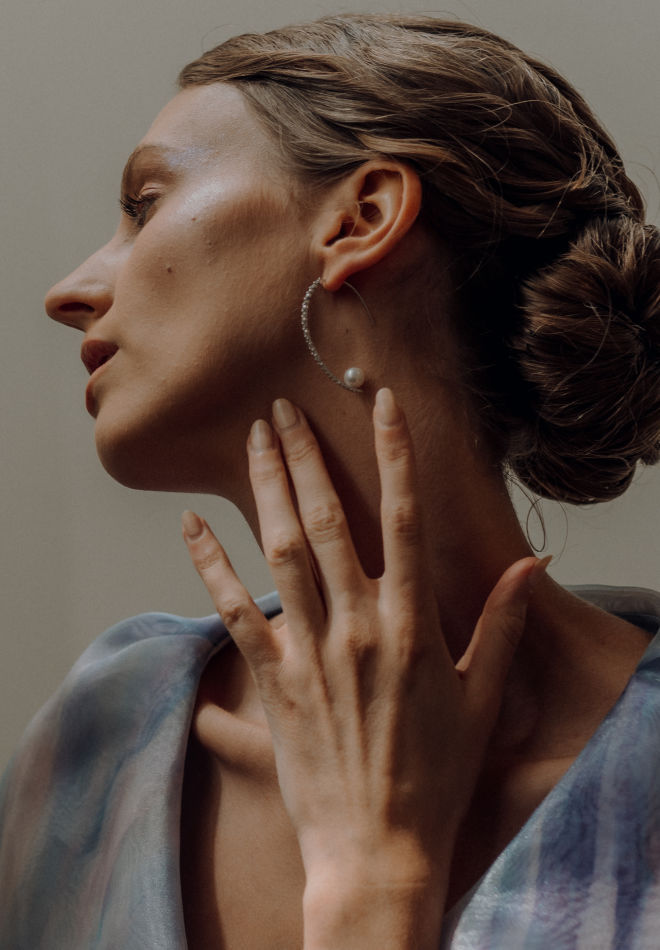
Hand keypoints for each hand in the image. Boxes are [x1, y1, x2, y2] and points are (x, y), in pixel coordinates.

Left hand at [182, 388, 543, 948]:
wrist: (380, 848)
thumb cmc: (437, 774)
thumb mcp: (482, 699)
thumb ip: (501, 626)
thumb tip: (528, 565)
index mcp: (415, 626)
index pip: (407, 520)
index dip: (396, 455)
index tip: (383, 405)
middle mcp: (359, 626)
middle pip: (329, 520)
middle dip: (306, 457)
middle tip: (284, 408)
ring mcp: (311, 651)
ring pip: (283, 551)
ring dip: (268, 490)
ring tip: (255, 440)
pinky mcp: (274, 680)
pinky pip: (235, 611)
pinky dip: (211, 565)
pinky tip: (192, 526)